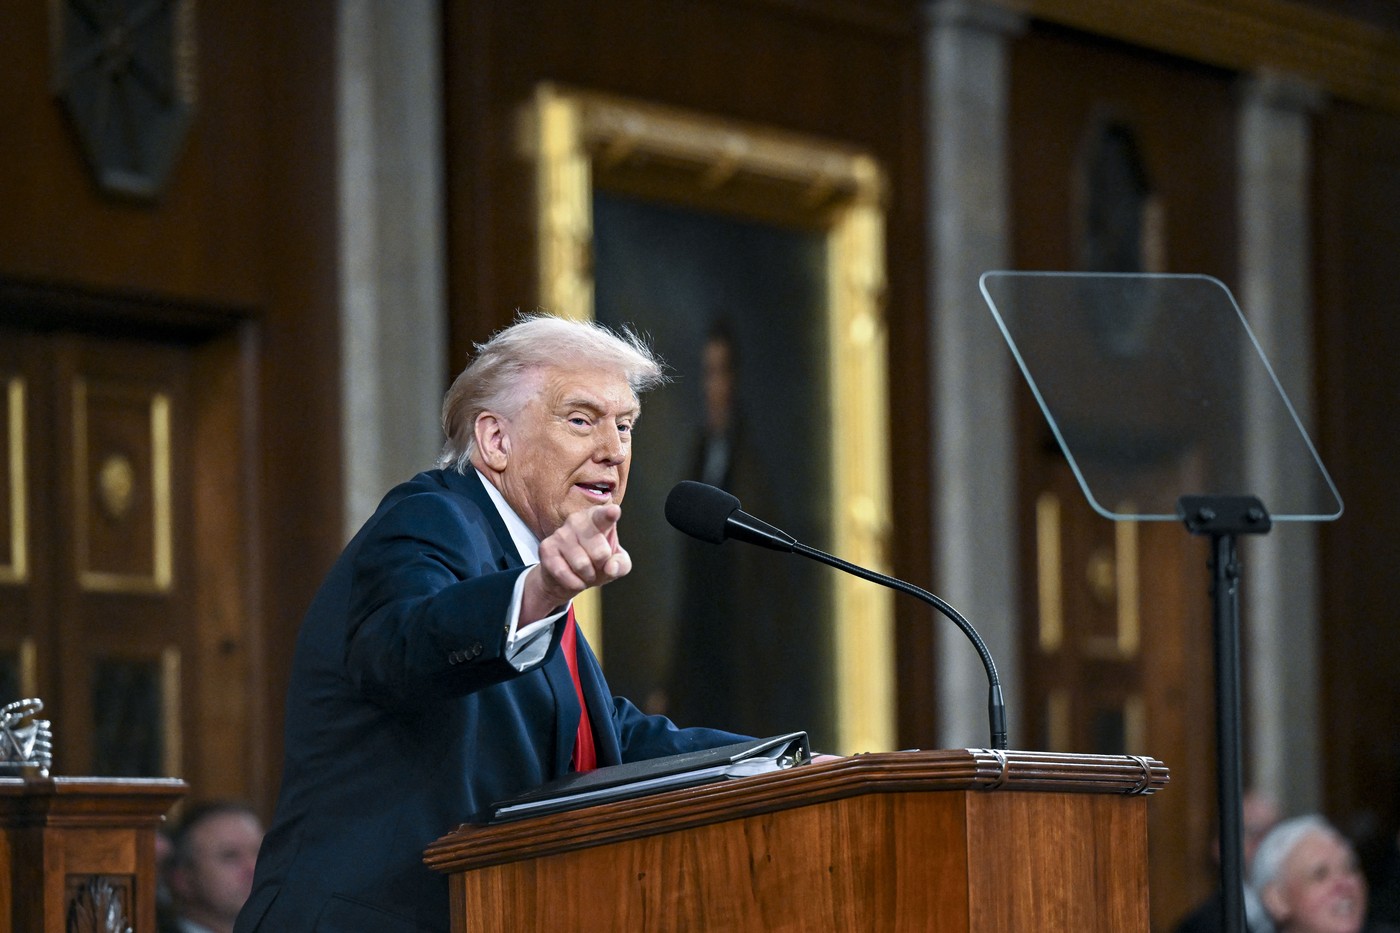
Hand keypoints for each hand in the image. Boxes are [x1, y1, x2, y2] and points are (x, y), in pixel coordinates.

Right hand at [521, 505, 631, 621]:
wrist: (567, 577)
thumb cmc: (596, 563)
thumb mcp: (616, 564)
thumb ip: (621, 564)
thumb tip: (610, 568)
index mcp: (597, 518)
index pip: (604, 516)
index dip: (609, 514)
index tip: (614, 512)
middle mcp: (577, 520)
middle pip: (600, 553)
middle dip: (601, 566)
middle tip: (596, 564)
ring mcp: (560, 533)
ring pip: (582, 565)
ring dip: (587, 576)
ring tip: (584, 571)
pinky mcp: (546, 548)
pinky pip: (564, 573)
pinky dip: (573, 583)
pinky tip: (573, 577)